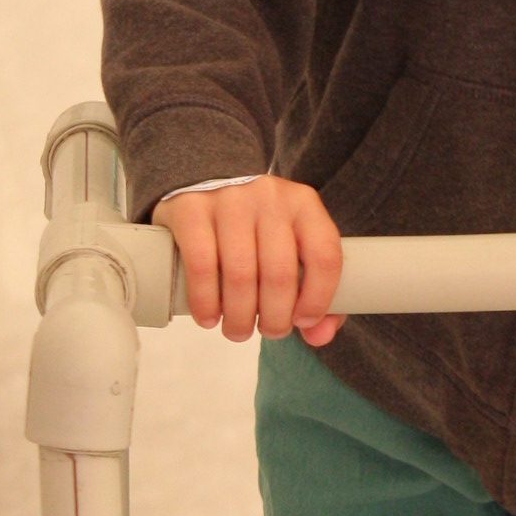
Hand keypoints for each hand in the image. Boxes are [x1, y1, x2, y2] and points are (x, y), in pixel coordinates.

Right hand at [157, 177, 343, 343]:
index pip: (325, 255)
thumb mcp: (293, 246)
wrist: (206, 178)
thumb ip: (316, 292)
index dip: (318, 298)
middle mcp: (270, 197)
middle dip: (275, 317)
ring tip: (237, 331)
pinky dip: (205, 301)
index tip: (303, 322)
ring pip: (240, 274)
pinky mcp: (191, 209)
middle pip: (279, 273)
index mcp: (305, 205)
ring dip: (239, 316)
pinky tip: (208, 317)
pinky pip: (201, 265)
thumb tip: (318, 336)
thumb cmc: (257, 227)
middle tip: (267, 331)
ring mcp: (229, 200)